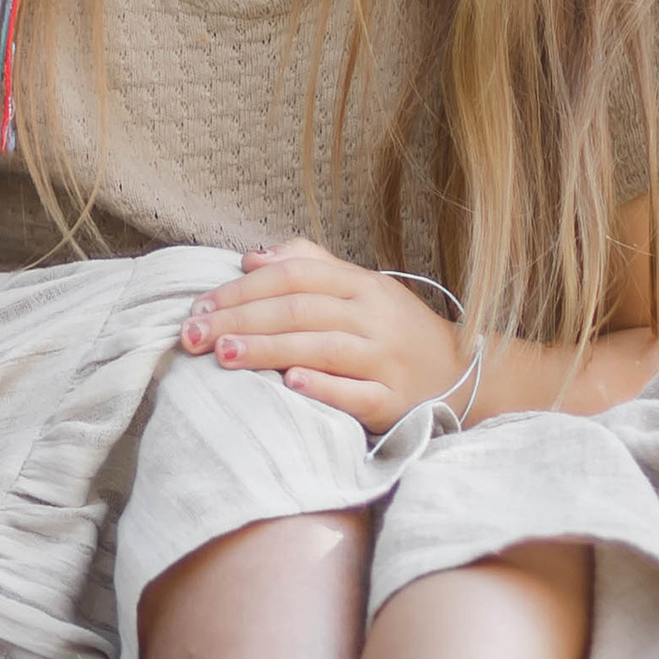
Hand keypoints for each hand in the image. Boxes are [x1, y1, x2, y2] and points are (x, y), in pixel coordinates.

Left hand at [180, 240, 465, 433]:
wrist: (466, 376)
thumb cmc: (396, 330)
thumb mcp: (361, 287)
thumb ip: (308, 264)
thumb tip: (250, 256)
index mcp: (362, 286)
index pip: (296, 276)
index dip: (244, 288)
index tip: (200, 304)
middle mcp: (375, 318)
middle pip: (300, 311)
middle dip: (241, 320)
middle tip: (192, 334)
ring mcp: (388, 360)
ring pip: (322, 348)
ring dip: (268, 349)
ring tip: (223, 354)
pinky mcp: (396, 402)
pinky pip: (358, 394)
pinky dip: (324, 387)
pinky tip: (290, 385)